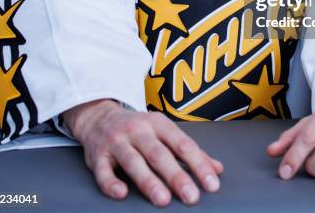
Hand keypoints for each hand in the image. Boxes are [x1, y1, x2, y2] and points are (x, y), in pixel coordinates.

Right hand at [62, 99, 222, 205]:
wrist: (99, 116)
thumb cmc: (138, 128)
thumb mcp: (164, 131)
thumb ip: (189, 151)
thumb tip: (217, 169)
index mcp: (159, 124)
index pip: (182, 145)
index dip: (198, 164)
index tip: (212, 184)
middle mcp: (138, 130)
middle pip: (159, 154)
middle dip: (176, 175)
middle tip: (191, 196)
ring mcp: (117, 141)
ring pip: (133, 161)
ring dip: (148, 181)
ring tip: (163, 199)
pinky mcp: (97, 155)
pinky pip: (103, 170)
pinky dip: (111, 183)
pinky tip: (122, 194)